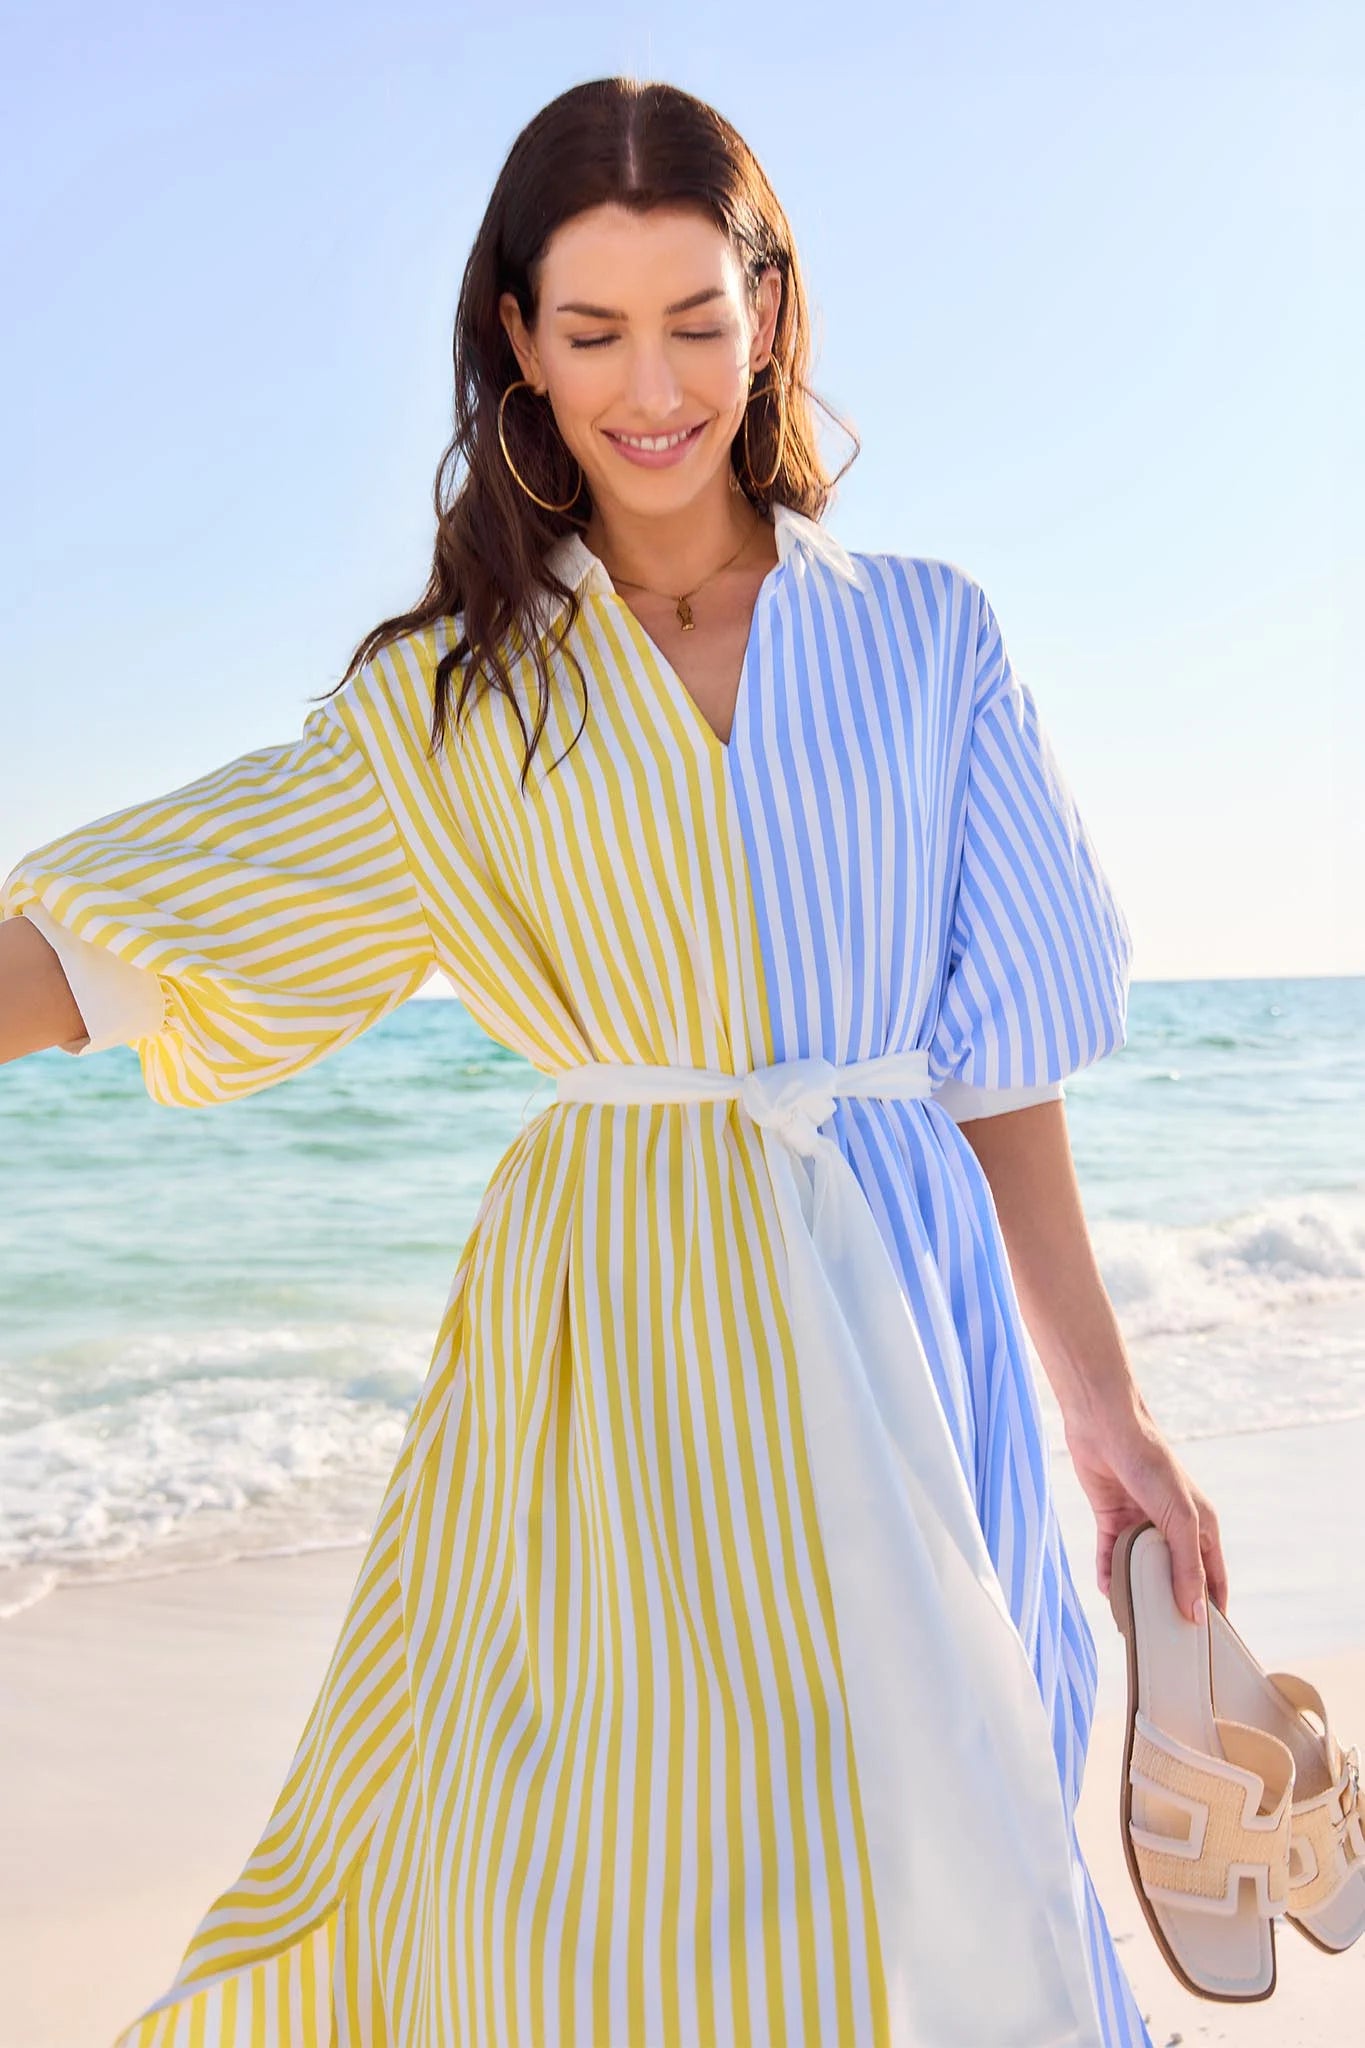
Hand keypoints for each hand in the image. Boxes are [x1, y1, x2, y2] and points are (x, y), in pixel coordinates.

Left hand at [1062, 1390, 1229, 1626]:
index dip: (1213, 1610)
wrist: (1105, 1427)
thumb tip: (1196, 1614)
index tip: (1207, 1646)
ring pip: (1142, 1571)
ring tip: (1132, 1624)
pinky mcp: (1112, 1519)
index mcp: (1202, 1527)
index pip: (1214, 1580)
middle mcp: (1174, 1529)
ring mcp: (1142, 1525)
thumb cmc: (1152, 1464)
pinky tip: (1108, 1591)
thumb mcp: (1179, 1519)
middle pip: (1176, 1579)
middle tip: (1164, 1643)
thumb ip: (1188, 1566)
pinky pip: (1112, 1556)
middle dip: (1170, 1607)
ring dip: (1137, 1593)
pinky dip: (1109, 1574)